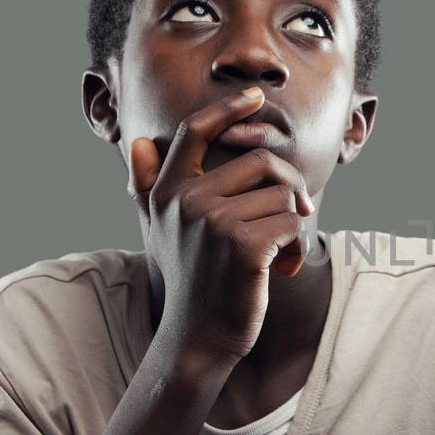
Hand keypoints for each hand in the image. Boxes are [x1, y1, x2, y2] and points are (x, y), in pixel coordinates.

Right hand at [127, 87, 316, 364]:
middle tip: (292, 220)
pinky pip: (291, 224)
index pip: (195, 132)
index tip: (254, 97)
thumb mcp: (162, 230)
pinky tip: (282, 269)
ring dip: (292, 227)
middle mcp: (185, 201)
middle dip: (288, 191)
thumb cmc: (191, 281)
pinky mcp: (242, 245)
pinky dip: (296, 247)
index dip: (227, 109)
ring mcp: (212, 222)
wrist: (199, 337)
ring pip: (282, 196)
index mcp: (168, 191)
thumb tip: (137, 144)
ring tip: (277, 255)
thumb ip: (150, 187)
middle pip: (261, 163)